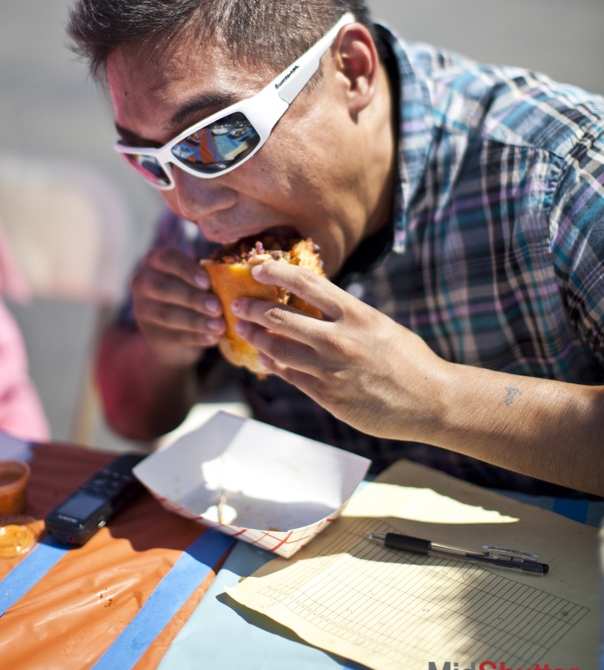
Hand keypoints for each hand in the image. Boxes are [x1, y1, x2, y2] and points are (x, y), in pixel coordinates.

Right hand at [131, 247, 225, 365]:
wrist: (174, 327)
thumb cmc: (191, 290)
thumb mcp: (194, 277)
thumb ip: (208, 273)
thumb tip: (233, 274)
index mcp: (155, 261)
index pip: (166, 258)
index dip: (186, 269)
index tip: (207, 282)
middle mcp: (143, 282)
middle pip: (163, 287)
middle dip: (192, 297)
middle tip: (217, 307)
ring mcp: (143, 310)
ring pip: (167, 314)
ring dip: (196, 321)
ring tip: (219, 326)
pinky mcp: (152, 334)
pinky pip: (173, 336)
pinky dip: (196, 337)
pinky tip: (213, 338)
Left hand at [232, 258, 447, 441]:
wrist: (430, 401)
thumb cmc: (409, 359)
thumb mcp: (379, 324)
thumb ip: (346, 316)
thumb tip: (315, 305)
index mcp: (355, 314)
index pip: (305, 283)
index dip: (275, 272)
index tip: (257, 268)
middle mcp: (338, 339)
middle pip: (280, 317)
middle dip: (252, 309)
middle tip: (238, 305)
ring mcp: (330, 370)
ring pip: (277, 349)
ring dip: (254, 338)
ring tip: (243, 330)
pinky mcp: (327, 396)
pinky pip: (290, 377)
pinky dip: (273, 365)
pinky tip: (265, 359)